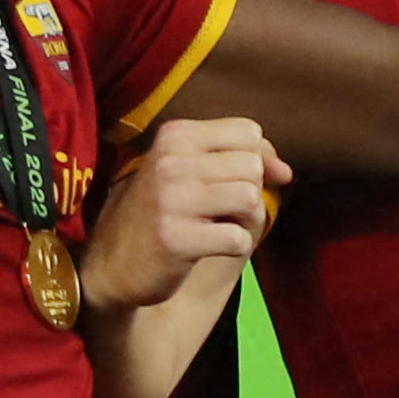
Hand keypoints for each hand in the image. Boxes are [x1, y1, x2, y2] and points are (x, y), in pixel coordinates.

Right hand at [83, 115, 286, 312]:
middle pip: (252, 166)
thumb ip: (239, 158)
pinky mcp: (175, 239)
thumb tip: (286, 172)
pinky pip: (239, 238)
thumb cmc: (161, 212)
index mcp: (175, 135)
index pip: (248, 132)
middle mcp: (171, 161)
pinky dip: (234, 247)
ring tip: (218, 227)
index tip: (242, 182)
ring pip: (250, 198)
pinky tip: (209, 248)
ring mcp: (171, 200)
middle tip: (221, 211)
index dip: (258, 159)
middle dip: (249, 193)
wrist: (112, 265)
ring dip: (244, 220)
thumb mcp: (189, 170)